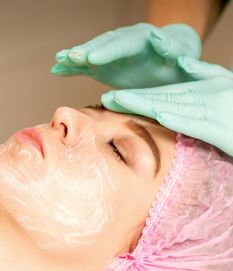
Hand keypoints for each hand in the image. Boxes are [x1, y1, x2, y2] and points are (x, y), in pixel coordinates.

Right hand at [51, 23, 200, 87]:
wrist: (171, 61)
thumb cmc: (179, 60)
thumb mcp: (181, 55)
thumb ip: (171, 49)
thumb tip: (160, 37)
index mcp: (141, 40)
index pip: (122, 43)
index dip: (107, 51)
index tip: (92, 58)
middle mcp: (123, 44)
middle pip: (102, 45)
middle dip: (86, 51)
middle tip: (70, 57)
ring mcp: (112, 55)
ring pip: (91, 53)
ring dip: (75, 57)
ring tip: (59, 60)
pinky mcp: (105, 66)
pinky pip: (86, 66)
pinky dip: (72, 68)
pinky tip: (58, 69)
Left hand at [101, 57, 232, 155]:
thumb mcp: (223, 82)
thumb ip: (203, 73)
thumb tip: (184, 62)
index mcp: (199, 92)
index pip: (162, 94)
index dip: (137, 95)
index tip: (114, 97)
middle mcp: (201, 100)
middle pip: (161, 99)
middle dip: (132, 99)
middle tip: (106, 99)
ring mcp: (211, 113)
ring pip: (173, 108)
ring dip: (146, 106)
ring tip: (122, 103)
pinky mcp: (221, 130)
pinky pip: (196, 124)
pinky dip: (179, 118)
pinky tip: (160, 115)